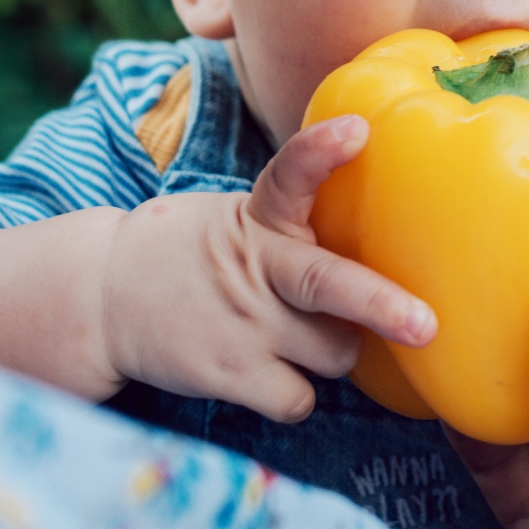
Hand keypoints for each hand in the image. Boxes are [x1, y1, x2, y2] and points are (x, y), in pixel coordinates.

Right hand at [102, 115, 435, 420]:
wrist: (103, 297)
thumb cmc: (194, 254)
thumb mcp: (238, 219)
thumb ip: (296, 230)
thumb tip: (385, 248)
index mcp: (257, 219)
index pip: (289, 174)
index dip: (321, 152)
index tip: (356, 130)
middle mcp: (254, 268)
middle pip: (326, 285)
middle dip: (380, 305)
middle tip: (426, 325)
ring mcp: (242, 324)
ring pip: (335, 353)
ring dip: (335, 351)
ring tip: (301, 336)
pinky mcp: (228, 373)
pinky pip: (299, 399)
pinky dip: (297, 393)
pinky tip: (273, 374)